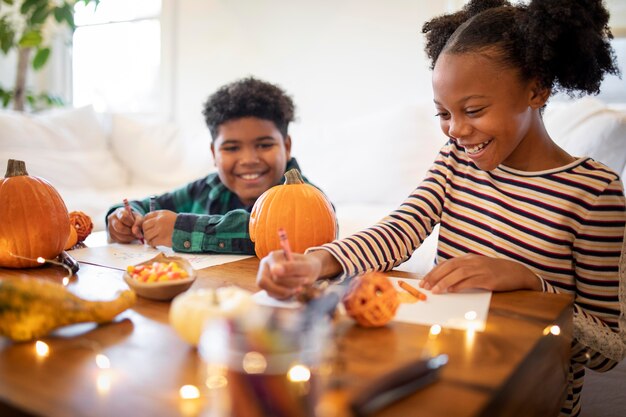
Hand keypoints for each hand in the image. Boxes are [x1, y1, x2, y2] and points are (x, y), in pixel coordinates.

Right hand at [107, 207, 143, 242]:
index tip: (134, 224)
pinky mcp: (111, 235)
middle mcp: (112, 219)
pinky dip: (126, 240)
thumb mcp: (138, 217)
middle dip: (130, 232)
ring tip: (134, 235)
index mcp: (119, 212)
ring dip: (129, 237)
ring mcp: (110, 227)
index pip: (123, 217)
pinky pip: (119, 240)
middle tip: (135, 232)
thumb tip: (135, 232)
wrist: (127, 221)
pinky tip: (130, 237)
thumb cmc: (133, 218)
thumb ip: (138, 223)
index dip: (130, 223)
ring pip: (119, 236)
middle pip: (120, 228)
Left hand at [142, 210, 176, 246]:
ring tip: (153, 240)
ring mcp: (160, 230)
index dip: (145, 223)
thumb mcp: (168, 216)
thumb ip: (158, 218)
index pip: (146, 217)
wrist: (189, 231)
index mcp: (161, 214)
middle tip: (150, 235)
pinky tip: (156, 244)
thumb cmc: (179, 224)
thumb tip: (146, 225)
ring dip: (149, 239)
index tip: (147, 228)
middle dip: (146, 231)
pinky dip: (152, 244)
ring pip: (147, 235)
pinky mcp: (162, 239)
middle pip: (145, 226)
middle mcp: (159, 220)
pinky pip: (152, 242)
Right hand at [256, 251, 323, 299]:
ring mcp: (266, 277)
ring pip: (269, 291)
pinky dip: (285, 296)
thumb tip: (274, 270)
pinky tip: (294, 290)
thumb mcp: (305, 266)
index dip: (288, 280)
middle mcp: (266, 266)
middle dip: (286, 288)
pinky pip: (273, 296)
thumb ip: (291, 267)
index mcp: (273, 257)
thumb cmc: (307, 266)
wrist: (308, 271)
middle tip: (301, 287)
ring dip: (286, 292)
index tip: (304, 280)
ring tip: (300, 288)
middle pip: (266, 283)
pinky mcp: (269, 287)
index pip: (273, 272)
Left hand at [419, 254, 541, 293]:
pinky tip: (452, 291)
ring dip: (445, 282)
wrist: (518, 272)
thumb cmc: (495, 272)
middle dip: (435, 277)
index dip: (434, 272)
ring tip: (435, 291)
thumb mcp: (477, 268)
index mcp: (469, 258)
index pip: (447, 264)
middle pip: (449, 267)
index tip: (423, 281)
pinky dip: (460, 286)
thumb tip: (446, 283)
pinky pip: (472, 281)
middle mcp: (473, 261)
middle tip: (424, 286)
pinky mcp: (489, 279)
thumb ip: (463, 273)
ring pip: (459, 273)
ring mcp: (481, 269)